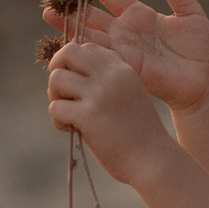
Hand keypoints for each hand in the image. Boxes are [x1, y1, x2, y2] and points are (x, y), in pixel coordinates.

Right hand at [43, 0, 208, 113]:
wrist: (203, 81)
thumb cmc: (200, 49)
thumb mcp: (191, 13)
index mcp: (138, 14)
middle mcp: (124, 31)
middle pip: (91, 12)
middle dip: (72, 0)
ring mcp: (121, 50)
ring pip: (88, 34)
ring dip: (68, 24)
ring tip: (47, 11)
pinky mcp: (122, 67)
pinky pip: (97, 57)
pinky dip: (80, 50)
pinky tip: (63, 41)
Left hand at [47, 42, 177, 186]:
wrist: (153, 160)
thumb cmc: (137, 133)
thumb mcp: (127, 96)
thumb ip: (105, 81)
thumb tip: (65, 73)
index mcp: (122, 68)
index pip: (87, 47)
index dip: (74, 64)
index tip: (77, 86)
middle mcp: (111, 75)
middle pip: (67, 52)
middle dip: (56, 70)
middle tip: (62, 94)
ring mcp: (100, 93)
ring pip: (56, 78)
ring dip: (55, 98)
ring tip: (68, 116)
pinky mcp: (89, 115)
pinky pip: (55, 107)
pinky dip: (58, 120)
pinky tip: (71, 130)